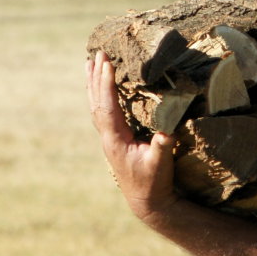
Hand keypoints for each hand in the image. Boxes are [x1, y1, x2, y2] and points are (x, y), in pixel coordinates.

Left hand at [86, 50, 178, 221]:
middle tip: (96, 53)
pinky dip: (99, 95)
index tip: (105, 62)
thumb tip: (166, 132)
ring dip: (93, 83)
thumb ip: (162, 148)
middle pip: (96, 102)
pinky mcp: (114, 139)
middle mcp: (108, 136)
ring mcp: (109, 138)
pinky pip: (102, 111)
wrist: (146, 202)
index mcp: (116, 139)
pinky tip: (100, 87)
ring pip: (96, 105)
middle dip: (96, 77)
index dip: (105, 84)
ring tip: (90, 62)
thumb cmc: (154, 183)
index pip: (107, 106)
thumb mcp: (160, 165)